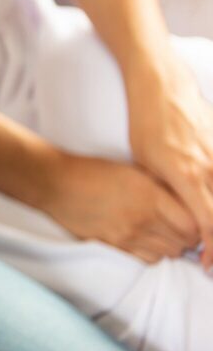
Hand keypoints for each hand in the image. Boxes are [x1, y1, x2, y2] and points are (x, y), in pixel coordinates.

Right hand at [42, 153, 198, 262]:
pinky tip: (146, 242)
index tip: (192, 221)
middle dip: (186, 237)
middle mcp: (142, 218)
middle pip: (182, 242)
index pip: (192, 224)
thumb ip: (160, 188)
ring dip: (169, 246)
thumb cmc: (93, 171)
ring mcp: (127, 235)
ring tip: (161, 235)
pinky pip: (146, 260)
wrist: (56, 183)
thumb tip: (184, 203)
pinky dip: (152, 254)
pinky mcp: (113, 246)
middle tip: (178, 229)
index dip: (196, 226)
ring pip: (167, 254)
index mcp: (149, 195)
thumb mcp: (133, 171)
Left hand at [126, 58, 212, 268]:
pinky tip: (211, 202)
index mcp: (187, 176)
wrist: (162, 85)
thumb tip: (178, 218)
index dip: (212, 249)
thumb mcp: (145, 164)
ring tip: (211, 236)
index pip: (209, 224)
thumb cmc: (146, 124)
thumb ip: (165, 192)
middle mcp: (211, 168)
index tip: (208, 265)